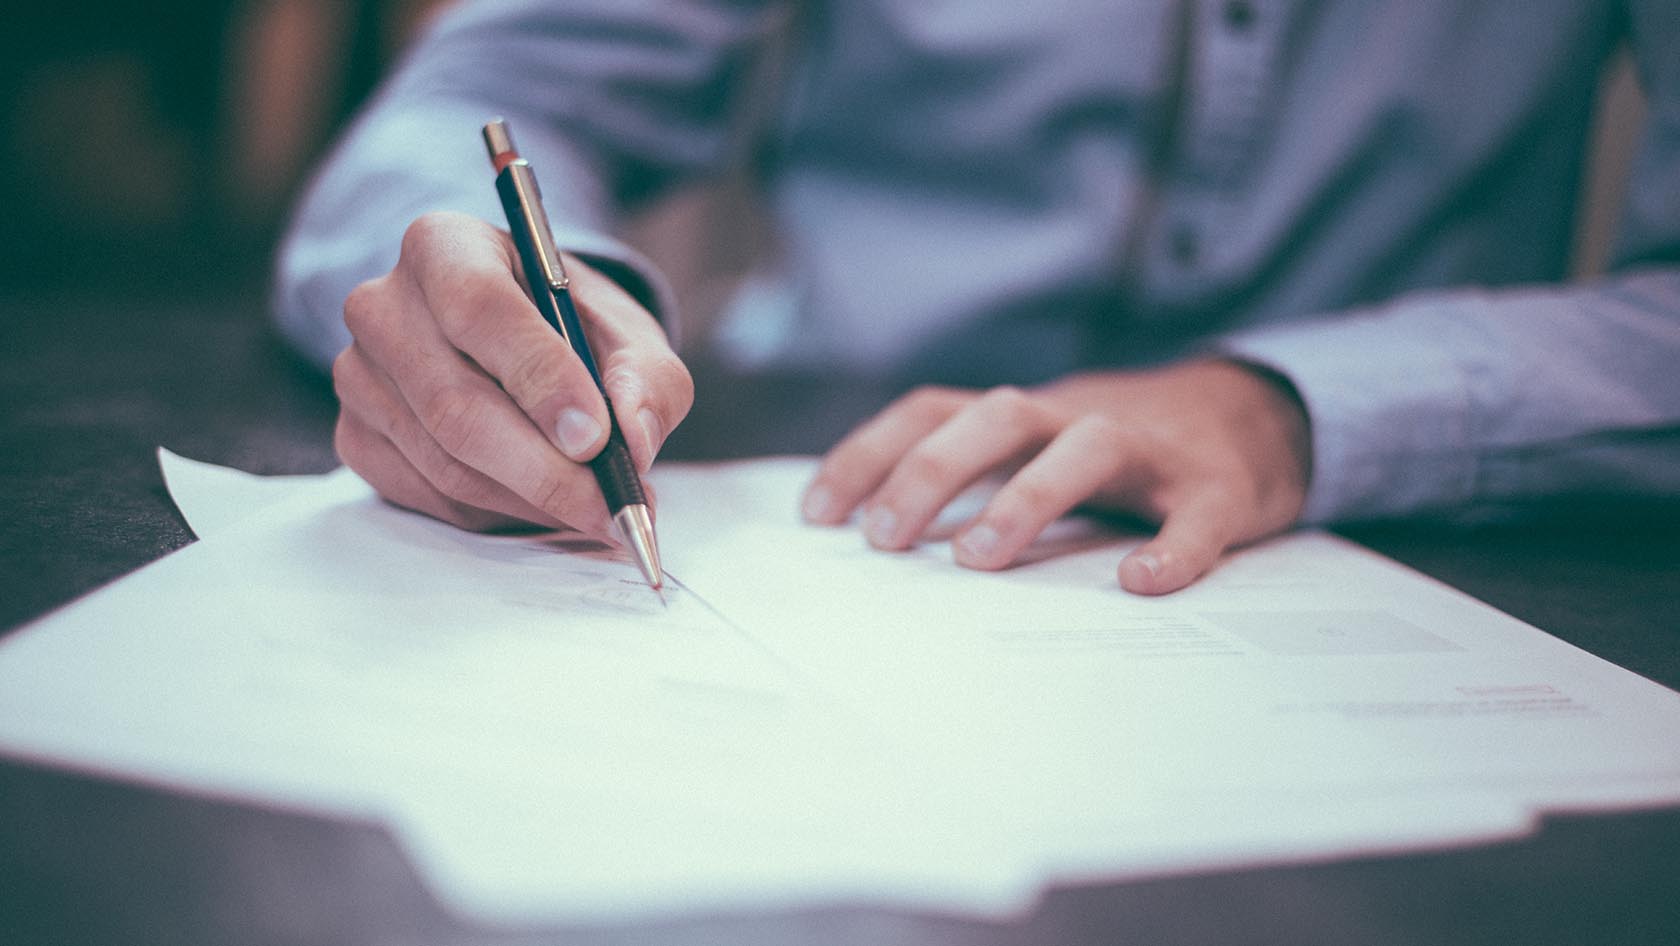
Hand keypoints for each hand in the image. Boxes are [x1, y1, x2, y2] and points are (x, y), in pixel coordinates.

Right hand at [331, 211, 692, 535]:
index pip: (479, 308)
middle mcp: (383, 305)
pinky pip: (429, 495)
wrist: (519, 342)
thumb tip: (634, 439)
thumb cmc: (572, 328)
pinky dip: (497, 513)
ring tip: (594, 509)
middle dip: (545, 469)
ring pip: (446, 462)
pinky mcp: (356, 436)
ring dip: (530, 500)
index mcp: (444, 246)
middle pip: (455, 404)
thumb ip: (646, 379)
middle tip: (611, 506)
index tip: (595, 437)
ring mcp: (359, 375)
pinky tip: (542, 503)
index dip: (540, 378)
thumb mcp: (628, 334)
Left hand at [801, 360, 1310, 593]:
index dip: (870, 453)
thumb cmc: (1118, 452)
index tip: (817, 515)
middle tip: (884, 540)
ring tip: (978, 559)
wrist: (1256, 417)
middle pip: (997, 417)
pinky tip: (1140, 582)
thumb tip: (873, 538)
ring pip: (1086, 448)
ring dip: (1026, 497)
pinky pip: (1196, 515)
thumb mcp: (1036, 449)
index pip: (933, 411)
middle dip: (932, 471)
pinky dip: (1172, 547)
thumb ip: (972, 478)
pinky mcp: (1218, 489)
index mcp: (1025, 416)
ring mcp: (1151, 451)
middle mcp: (1077, 418)